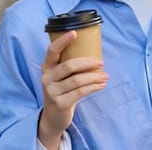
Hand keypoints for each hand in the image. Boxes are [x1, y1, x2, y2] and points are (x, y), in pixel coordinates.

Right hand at [38, 31, 107, 147]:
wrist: (54, 117)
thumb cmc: (62, 91)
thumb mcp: (61, 77)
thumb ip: (69, 66)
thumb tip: (94, 54)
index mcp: (46, 67)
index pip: (52, 51)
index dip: (62, 41)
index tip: (75, 33)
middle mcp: (46, 78)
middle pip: (69, 66)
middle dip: (88, 63)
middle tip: (101, 62)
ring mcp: (52, 91)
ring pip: (77, 80)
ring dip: (94, 77)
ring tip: (105, 76)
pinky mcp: (60, 103)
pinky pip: (80, 92)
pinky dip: (93, 87)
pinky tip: (101, 85)